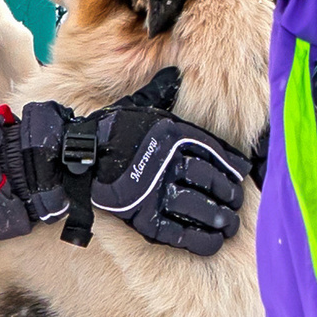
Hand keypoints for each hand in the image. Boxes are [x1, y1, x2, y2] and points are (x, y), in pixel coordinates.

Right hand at [0, 71, 247, 254]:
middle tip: (237, 204)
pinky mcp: (143, 216)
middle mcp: (170, 163)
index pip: (216, 152)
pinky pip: (178, 231)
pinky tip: (213, 242)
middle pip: (212, 182)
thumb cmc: (106, 131)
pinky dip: (199, 239)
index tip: (243, 175)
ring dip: (219, 219)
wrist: (72, 156)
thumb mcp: (137, 105)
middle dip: (229, 195)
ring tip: (229, 225)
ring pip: (200, 209)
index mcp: (173, 135)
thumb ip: (159, 93)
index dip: (233, 167)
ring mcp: (157, 191)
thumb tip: (173, 74)